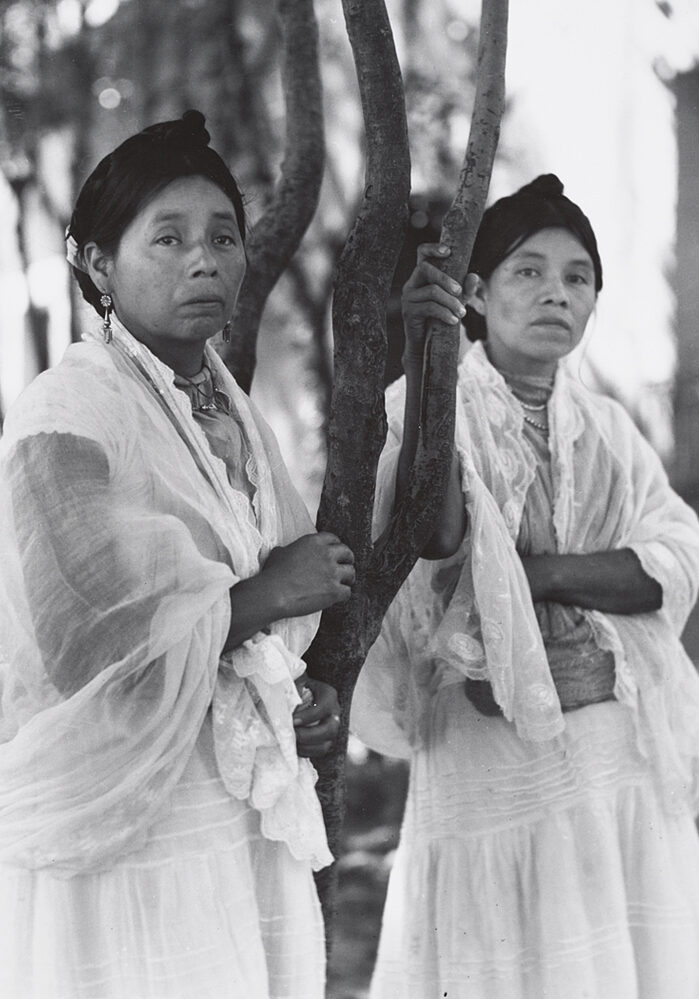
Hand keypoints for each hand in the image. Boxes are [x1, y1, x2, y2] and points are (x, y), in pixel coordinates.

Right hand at [262, 532, 354, 618]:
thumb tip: (286, 552)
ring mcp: (332, 572)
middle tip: (344, 567)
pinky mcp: (334, 590)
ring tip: (344, 583)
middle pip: (347, 553)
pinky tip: (338, 597)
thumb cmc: (273, 573)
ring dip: (348, 578)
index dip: (336, 547)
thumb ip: (289, 549)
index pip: (334, 539)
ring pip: (351, 572)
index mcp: (314, 542)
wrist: (274, 592)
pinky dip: (343, 595)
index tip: (335, 553)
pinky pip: (347, 592)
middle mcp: (326, 554)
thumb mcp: (279, 552)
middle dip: (347, 560)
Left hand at [293, 677, 341, 757]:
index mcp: (329, 695)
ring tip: (290, 743)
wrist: (302, 692)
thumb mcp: (296, 683)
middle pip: (330, 730)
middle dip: (308, 736)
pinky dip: (305, 753)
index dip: (307, 717)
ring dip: (306, 748)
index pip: (322, 709)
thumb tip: (281, 704)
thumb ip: (292, 691)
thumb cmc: (297, 686)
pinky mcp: (325, 740)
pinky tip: (292, 747)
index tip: (292, 721)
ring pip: (325, 746)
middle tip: (291, 734)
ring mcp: (331, 729)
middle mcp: (334, 713)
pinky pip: (318, 752)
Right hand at [401, 243, 465, 362]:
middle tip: (460, 292)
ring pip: (432, 291)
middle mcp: (411, 284)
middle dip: (446, 278)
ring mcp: (408, 298)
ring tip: (462, 313)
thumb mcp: (456, 302)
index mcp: (421, 277)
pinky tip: (454, 320)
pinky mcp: (409, 312)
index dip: (432, 248)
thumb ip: (465, 290)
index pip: (421, 254)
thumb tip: (474, 276)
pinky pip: (429, 307)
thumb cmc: (439, 319)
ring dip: (451, 301)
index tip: (448, 251)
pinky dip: (445, 313)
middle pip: (425, 269)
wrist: (426, 345)